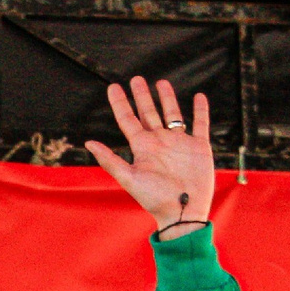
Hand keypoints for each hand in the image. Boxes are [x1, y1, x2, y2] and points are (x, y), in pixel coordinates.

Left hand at [86, 75, 214, 233]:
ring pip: (172, 114)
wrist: (183, 211)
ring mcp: (179, 143)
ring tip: (161, 82)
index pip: (128, 120)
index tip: (113, 87)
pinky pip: (200, 123)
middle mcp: (159, 142)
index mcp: (142, 148)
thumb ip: (110, 160)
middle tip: (136, 79)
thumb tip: (88, 143)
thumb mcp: (129, 178)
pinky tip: (199, 97)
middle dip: (142, 96)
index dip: (120, 103)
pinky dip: (201, 110)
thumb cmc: (154, 199)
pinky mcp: (199, 146)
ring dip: (167, 99)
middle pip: (148, 113)